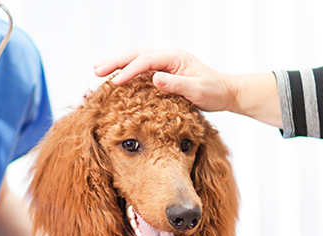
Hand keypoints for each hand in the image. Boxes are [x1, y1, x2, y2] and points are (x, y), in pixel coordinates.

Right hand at [94, 48, 235, 112]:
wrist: (226, 93)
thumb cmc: (214, 92)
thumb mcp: (197, 90)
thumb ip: (176, 84)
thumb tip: (154, 78)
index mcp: (175, 57)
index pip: (146, 60)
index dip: (129, 70)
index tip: (115, 82)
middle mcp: (168, 57)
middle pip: (136, 54)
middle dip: (115, 62)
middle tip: (96, 71)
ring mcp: (166, 63)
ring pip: (136, 59)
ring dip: (117, 64)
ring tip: (98, 70)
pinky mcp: (164, 72)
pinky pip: (141, 69)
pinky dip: (126, 71)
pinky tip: (115, 78)